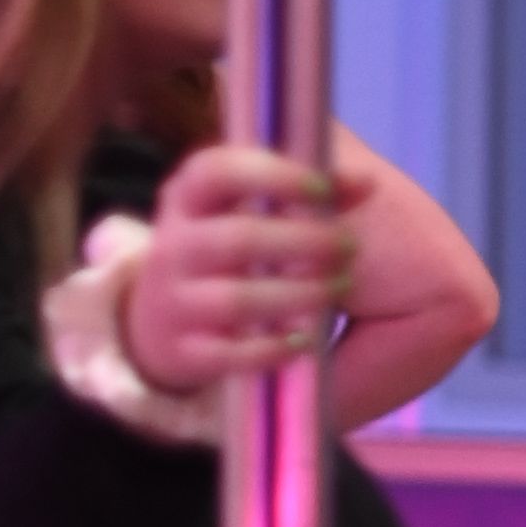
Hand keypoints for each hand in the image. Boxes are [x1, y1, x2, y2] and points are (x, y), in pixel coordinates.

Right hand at [122, 146, 353, 396]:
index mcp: (187, 198)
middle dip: (304, 242)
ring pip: (238, 299)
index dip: (272, 175)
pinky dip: (272, 348)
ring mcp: (173, 302)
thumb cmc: (223, 250)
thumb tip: (363, 182)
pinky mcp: (183, 351)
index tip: (322, 189)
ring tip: (339, 288)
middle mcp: (173, 247)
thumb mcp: (246, 210)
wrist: (162, 319)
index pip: (217, 172)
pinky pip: (230, 354)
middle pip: (238, 238)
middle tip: (349, 247)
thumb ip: (304, 192)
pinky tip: (305, 340)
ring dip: (300, 294)